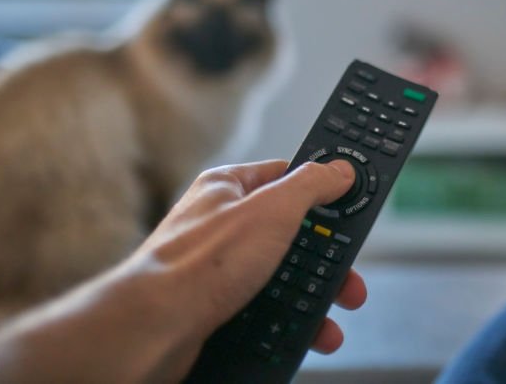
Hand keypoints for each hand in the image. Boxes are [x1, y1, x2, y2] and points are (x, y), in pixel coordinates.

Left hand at [139, 159, 365, 354]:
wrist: (154, 329)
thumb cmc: (201, 263)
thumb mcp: (273, 209)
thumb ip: (311, 185)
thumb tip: (338, 170)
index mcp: (228, 188)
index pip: (286, 178)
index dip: (321, 194)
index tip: (350, 209)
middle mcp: (221, 225)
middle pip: (290, 236)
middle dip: (324, 263)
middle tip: (349, 281)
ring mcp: (217, 268)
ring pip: (280, 279)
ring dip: (313, 301)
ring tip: (331, 322)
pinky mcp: (215, 306)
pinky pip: (264, 311)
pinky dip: (289, 324)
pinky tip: (306, 335)